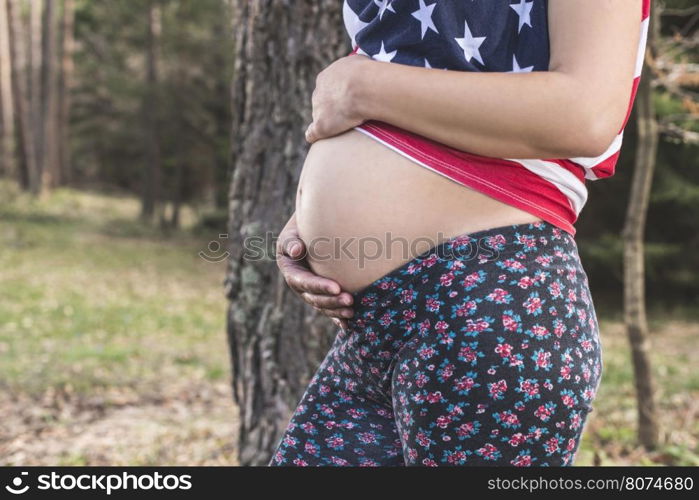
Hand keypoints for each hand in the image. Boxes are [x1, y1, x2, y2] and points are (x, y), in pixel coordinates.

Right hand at [276, 213, 353, 329]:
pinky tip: (347, 325)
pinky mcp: (322, 295)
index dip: (319, 286)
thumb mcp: (292, 233)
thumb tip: (297, 251)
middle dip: (331, 301)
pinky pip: (329, 309)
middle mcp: (300, 286)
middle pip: (314, 298)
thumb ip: (292, 242)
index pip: (304, 282)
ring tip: (352, 312)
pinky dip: (337, 318)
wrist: (311, 231)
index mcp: (291, 272)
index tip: (337, 287)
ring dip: (336, 311)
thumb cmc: (301, 230)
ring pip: (322, 306)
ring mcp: (311, 293)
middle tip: (350, 300)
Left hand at [305, 53, 371, 143]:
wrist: (362, 87)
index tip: (351, 99)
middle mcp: (317, 93)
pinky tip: (318, 139)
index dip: (339, 94)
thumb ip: (354, 68)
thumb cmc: (366, 73)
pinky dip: (315, 136)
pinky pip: (312, 133)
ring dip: (330, 123)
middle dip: (333, 108)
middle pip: (322, 103)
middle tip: (351, 114)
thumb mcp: (359, 62)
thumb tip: (359, 71)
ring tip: (347, 127)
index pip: (328, 88)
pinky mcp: (321, 126)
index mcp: (325, 78)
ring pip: (320, 118)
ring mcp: (317, 110)